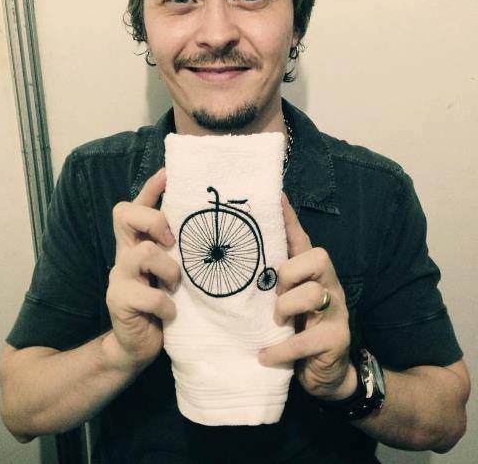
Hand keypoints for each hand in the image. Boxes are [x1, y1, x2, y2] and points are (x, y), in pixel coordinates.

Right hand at [104, 167, 180, 372]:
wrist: (138, 344)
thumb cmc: (163, 301)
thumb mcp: (173, 270)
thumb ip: (181, 251)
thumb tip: (215, 227)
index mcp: (137, 242)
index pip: (136, 204)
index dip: (151, 186)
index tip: (170, 172)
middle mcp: (123, 253)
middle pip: (124, 213)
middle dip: (154, 220)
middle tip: (173, 241)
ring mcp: (118, 276)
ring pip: (142, 252)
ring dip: (169, 269)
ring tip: (177, 285)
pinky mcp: (118, 301)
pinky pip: (148, 296)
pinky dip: (167, 305)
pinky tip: (171, 312)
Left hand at [258, 193, 356, 399]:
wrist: (327, 374)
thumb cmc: (298, 329)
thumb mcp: (284, 301)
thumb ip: (270, 282)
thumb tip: (234, 260)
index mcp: (313, 273)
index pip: (303, 240)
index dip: (290, 220)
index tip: (276, 196)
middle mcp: (329, 285)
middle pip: (318, 257)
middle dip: (290, 272)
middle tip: (276, 295)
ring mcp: (336, 311)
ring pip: (314, 293)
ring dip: (286, 308)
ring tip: (275, 323)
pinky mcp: (337, 339)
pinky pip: (307, 339)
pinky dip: (281, 349)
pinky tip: (265, 355)